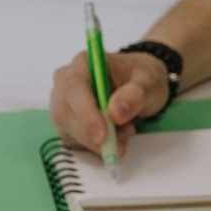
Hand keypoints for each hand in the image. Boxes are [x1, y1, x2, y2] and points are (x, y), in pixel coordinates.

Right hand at [49, 49, 170, 155]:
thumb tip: (115, 112)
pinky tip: (114, 136)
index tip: (102, 136)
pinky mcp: (66, 124)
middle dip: (90, 135)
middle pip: (65, 114)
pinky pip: (74, 142)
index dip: (86, 114)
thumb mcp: (148, 83)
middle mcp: (66, 83)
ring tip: (124, 132)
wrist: (139, 86)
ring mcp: (63, 105)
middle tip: (118, 147)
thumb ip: (134, 95)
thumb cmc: (140, 79)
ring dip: (96, 143)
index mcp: (83, 64)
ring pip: (68, 131)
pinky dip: (95, 146)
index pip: (74, 89)